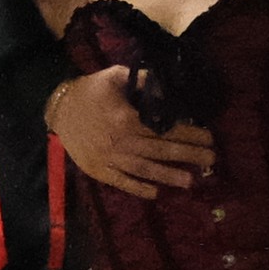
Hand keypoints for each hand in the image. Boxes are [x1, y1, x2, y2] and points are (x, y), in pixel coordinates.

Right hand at [48, 66, 214, 198]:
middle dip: (189, 155)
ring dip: (169, 176)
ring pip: (145, 170)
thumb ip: (142, 80)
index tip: (209, 137)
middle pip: (161, 151)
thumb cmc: (90, 91)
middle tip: (211, 160)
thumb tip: (168, 85)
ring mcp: (109, 159)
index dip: (190, 133)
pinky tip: (156, 193)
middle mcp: (122, 141)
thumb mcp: (115, 76)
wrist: (57, 108)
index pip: (166, 128)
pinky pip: (122, 182)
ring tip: (191, 181)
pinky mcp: (98, 170)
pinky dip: (138, 188)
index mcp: (128, 118)